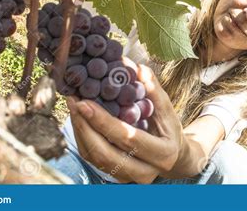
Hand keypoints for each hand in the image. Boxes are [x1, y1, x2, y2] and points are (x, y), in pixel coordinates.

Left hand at [69, 63, 183, 182]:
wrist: (173, 157)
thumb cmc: (169, 130)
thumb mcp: (167, 110)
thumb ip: (153, 91)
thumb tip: (139, 68)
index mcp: (162, 154)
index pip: (128, 138)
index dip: (104, 121)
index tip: (85, 102)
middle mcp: (145, 172)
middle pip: (105, 153)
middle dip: (85, 127)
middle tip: (74, 101)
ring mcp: (128, 177)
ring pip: (95, 157)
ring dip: (80, 131)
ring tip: (73, 106)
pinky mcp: (115, 176)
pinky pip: (92, 158)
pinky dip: (82, 137)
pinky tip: (78, 118)